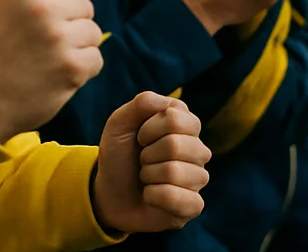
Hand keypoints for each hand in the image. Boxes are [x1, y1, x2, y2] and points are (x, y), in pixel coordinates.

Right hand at [0, 0, 103, 141]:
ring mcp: (57, 37)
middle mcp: (41, 7)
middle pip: (85, 7)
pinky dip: (82, 71)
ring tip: (51, 61)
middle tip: (46, 47)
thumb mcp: (10, 10)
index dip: (60, 7)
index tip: (39, 25)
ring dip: (78, 49)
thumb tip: (80, 2)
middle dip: (72, 26)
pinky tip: (58, 77)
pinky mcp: (71, 66)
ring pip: (94, 33)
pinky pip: (96, 60)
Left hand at [92, 93, 209, 233]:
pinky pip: (178, 199)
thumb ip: (143, 103)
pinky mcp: (194, 205)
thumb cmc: (120, 156)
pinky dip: (154, 197)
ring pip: (174, 172)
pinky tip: (151, 196)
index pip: (175, 118)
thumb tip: (169, 105)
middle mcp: (198, 149)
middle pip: (175, 145)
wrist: (109, 193)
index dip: (149, 129)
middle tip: (142, 161)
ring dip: (148, 176)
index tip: (139, 138)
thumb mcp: (120, 123)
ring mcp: (198, 178)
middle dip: (147, 154)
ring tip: (146, 178)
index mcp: (186, 124)